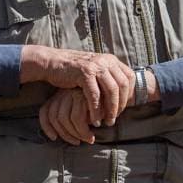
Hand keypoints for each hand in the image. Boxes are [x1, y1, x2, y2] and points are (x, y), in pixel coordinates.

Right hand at [20, 46, 134, 126]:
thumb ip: (108, 78)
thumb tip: (124, 94)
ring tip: (107, 122)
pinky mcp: (84, 73)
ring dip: (111, 109)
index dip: (129, 94)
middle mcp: (106, 61)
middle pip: (122, 85)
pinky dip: (96, 109)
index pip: (130, 77)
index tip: (124, 108)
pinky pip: (94, 95)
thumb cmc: (74, 71)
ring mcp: (96, 65)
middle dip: (121, 104)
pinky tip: (95, 120)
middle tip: (115, 118)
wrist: (52, 62)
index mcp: (111, 60)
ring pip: (111, 90)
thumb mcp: (95, 70)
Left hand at [39, 88, 95, 145]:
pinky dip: (83, 129)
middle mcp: (64, 92)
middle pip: (54, 117)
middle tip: (77, 142)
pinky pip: (76, 118)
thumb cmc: (99, 104)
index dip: (47, 128)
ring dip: (76, 133)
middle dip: (65, 134)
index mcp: (60, 94)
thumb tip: (55, 135)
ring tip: (89, 138)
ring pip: (64, 119)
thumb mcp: (82, 110)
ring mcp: (73, 93)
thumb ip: (70, 116)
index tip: (54, 138)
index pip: (45, 112)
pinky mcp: (83, 96)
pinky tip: (93, 133)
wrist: (116, 89)